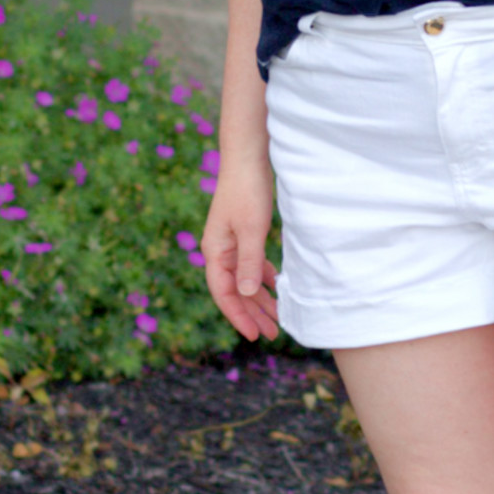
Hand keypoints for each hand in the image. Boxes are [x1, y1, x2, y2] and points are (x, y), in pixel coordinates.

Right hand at [201, 160, 280, 341]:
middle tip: (272, 334)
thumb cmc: (248, 190)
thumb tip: (245, 293)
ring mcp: (230, 242)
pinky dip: (262, 277)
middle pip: (234, 291)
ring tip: (278, 317)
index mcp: (215, 252)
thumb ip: (249, 262)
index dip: (239, 316)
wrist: (247, 157)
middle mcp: (219, 251)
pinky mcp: (242, 233)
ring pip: (244, 279)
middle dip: (252, 313)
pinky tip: (275, 286)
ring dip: (260, 298)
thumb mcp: (252, 229)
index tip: (255, 335)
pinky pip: (251, 264)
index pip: (224, 294)